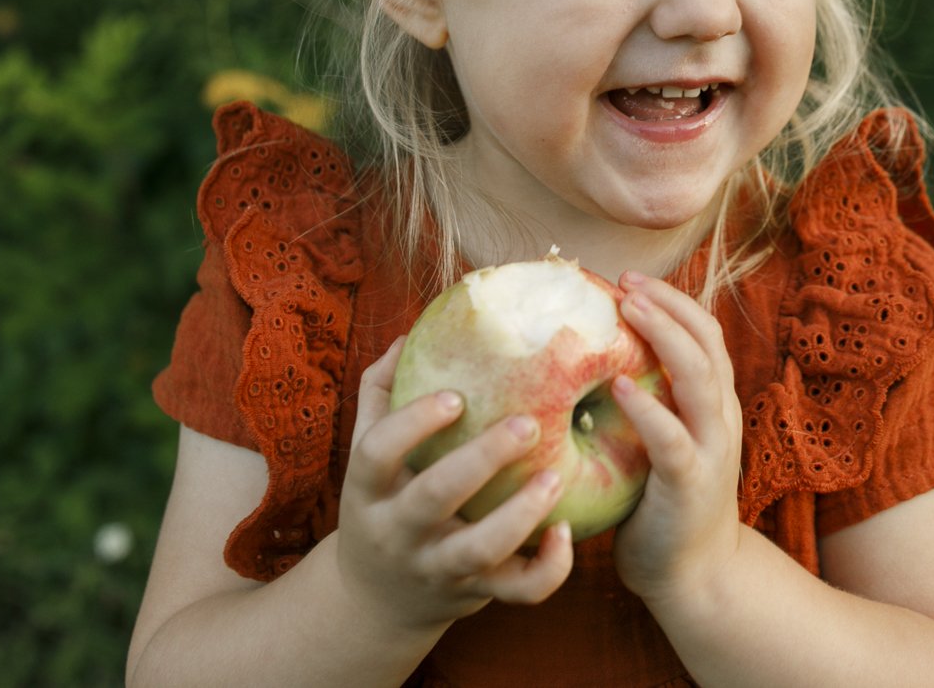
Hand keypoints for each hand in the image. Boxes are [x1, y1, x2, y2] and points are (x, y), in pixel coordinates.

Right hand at [332, 336, 575, 635]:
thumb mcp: (367, 456)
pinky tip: (565, 532)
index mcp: (371, 489)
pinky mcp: (476, 593)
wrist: (375, 600)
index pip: (378, 453)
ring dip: (522, 514)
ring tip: (557, 476)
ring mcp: (438, 566)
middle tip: (528, 423)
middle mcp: (400, 530)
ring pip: (480, 550)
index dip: (413, 423)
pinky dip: (546, 569)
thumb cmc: (383, 502)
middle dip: (481, 460)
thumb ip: (381, 393)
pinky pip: (517, 592)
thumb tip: (407, 333)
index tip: (456, 396)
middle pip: (433, 497)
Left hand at [609, 272, 745, 608]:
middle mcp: (720, 418)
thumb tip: (573, 367)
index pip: (703, 334)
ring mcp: (712, 449)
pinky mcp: (692, 484)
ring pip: (700, 376)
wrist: (694, 578)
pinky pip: (673, 438)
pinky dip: (647, 407)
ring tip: (628, 309)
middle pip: (706, 341)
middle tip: (624, 281)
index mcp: (712, 404)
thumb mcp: (654, 445)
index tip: (629, 279)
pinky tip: (618, 386)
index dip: (672, 300)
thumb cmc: (659, 507)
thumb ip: (635, 407)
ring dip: (663, 336)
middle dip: (667, 303)